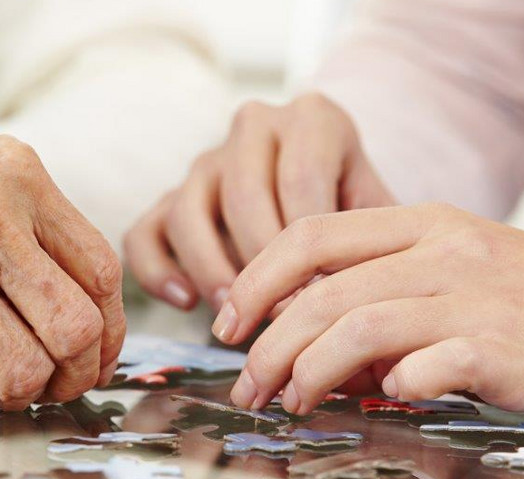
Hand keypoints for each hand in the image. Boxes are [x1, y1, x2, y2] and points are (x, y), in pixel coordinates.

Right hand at [0, 104, 124, 409]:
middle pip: (76, 329)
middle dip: (73, 374)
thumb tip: (76, 297)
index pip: (101, 272)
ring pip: (23, 371)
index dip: (109, 330)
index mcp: (16, 176)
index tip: (96, 353)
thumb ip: (21, 218)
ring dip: (14, 393)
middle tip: (53, 385)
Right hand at [124, 92, 393, 310]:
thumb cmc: (357, 210)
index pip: (301, 180)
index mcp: (312, 118)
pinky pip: (143, 234)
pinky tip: (186, 303)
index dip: (309, 249)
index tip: (320, 299)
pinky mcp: (167, 200)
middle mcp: (253, 128)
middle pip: (243, 195)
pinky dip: (157, 271)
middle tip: (282, 315)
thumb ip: (374, 237)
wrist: (326, 191)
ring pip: (188, 212)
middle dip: (262, 264)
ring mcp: (205, 162)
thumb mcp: (380, 209)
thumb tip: (358, 295)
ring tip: (236, 314)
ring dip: (211, 270)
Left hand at [213, 203, 523, 419]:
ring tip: (287, 402)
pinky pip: (422, 367)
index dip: (257, 277)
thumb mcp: (470, 277)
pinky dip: (386, 390)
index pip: (313, 232)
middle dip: (266, 341)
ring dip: (306, 369)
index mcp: (430, 223)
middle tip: (245, 385)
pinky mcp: (505, 350)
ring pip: (356, 324)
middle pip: (322, 287)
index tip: (228, 321)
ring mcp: (476, 297)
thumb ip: (397, 298)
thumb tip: (324, 349)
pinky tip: (376, 407)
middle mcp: (446, 251)